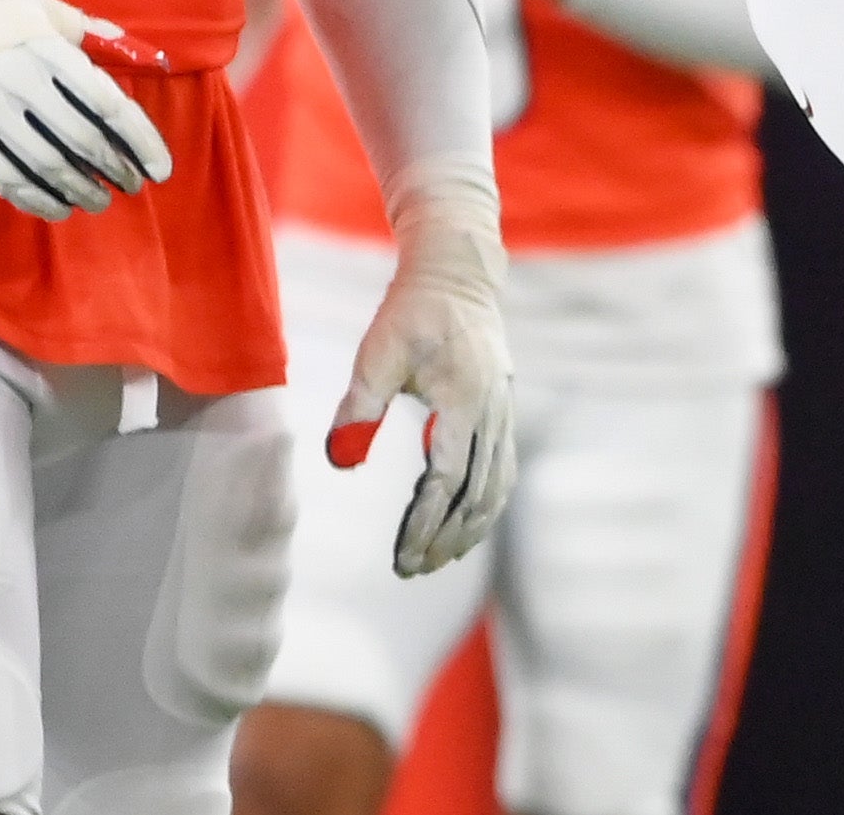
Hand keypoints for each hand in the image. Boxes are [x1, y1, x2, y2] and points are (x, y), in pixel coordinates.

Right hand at [0, 0, 171, 220]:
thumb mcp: (47, 9)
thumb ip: (95, 35)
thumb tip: (147, 54)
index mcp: (51, 53)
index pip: (110, 107)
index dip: (141, 142)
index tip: (160, 168)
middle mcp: (23, 85)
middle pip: (83, 142)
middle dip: (115, 169)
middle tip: (131, 184)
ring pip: (47, 167)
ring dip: (81, 190)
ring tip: (100, 200)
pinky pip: (6, 177)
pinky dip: (37, 199)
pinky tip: (59, 207)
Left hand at [328, 162, 517, 575]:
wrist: (456, 273)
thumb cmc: (410, 312)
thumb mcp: (376, 354)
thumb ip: (358, 408)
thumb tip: (341, 462)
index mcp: (463, 401)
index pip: (446, 480)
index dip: (425, 524)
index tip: (403, 557)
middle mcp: (491, 412)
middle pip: (477, 494)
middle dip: (447, 537)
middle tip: (414, 569)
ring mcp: (502, 411)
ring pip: (496, 485)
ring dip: (471, 527)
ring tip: (440, 558)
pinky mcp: (501, 409)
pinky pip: (501, 468)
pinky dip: (487, 502)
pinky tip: (468, 521)